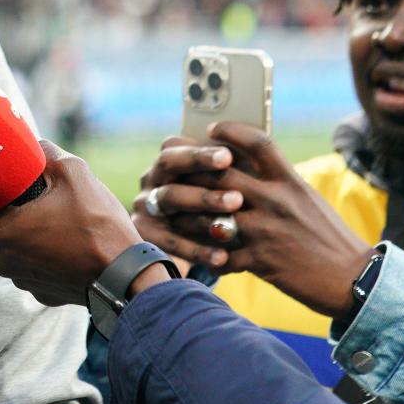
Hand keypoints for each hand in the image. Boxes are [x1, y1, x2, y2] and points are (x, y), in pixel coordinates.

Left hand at [0, 141, 147, 307]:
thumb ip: (46, 152)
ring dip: (42, 235)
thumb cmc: (97, 224)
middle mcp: (2, 261)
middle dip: (31, 212)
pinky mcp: (43, 295)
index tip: (43, 188)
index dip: (21, 189)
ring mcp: (23, 282)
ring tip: (72, 228)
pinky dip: (55, 257)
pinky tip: (77, 249)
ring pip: (26, 246)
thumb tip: (34, 145)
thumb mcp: (73, 171)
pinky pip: (42, 266)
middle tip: (60, 206)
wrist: (128, 276)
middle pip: (12, 223)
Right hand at [132, 137, 238, 273]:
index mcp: (169, 159)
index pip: (177, 145)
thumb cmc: (215, 209)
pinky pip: (170, 241)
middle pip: (168, 164)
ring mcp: (145, 205)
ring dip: (202, 208)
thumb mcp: (218, 187)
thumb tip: (258, 154)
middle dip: (200, 175)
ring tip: (233, 223)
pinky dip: (197, 250)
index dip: (201, 153)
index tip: (228, 156)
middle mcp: (152, 177)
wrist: (189, 247)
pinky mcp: (146, 234)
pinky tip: (222, 257)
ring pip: (170, 198)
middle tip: (233, 188)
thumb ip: (230, 170)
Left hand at [143, 126, 371, 320]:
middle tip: (170, 165)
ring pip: (210, 214)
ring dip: (187, 213)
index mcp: (290, 182)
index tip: (212, 129)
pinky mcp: (261, 261)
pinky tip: (195, 252)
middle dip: (191, 168)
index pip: (257, 142)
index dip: (231, 131)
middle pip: (221, 172)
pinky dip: (206, 254)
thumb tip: (250, 167)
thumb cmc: (331, 238)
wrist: (356, 280)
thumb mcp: (308, 200)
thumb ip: (279, 183)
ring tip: (171, 210)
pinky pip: (221, 254)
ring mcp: (266, 230)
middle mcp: (276, 200)